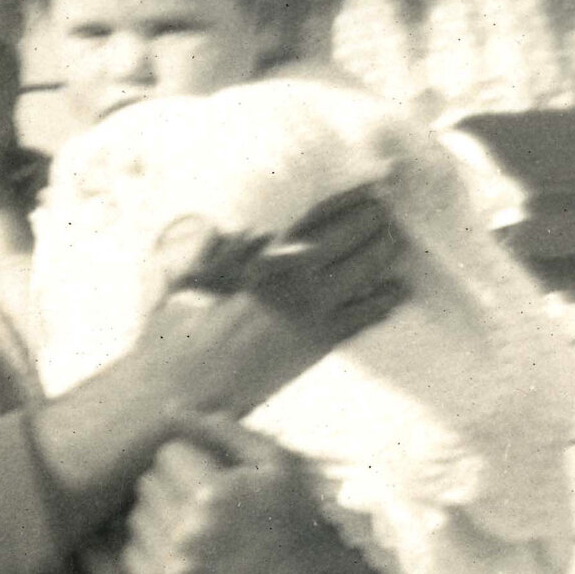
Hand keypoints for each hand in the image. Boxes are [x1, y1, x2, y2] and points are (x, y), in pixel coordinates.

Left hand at [123, 420, 409, 573]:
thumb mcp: (276, 465)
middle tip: (202, 499)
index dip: (191, 460)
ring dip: (159, 515)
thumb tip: (171, 408)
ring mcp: (177, 570)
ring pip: (137, 519)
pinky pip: (133, 557)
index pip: (168, 455)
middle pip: (149, 485)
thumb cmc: (297, 523)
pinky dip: (150, 548)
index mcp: (213, 494)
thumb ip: (224, 431)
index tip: (211, 474)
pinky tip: (179, 549)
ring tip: (192, 524)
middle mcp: (188, 533)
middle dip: (173, 484)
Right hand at [129, 185, 406, 416]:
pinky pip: (364, 315)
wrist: (190, 388)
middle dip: (372, 220)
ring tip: (394, 241)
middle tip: (384, 210)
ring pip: (365, 269)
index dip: (346, 197)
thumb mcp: (188, 280)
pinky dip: (385, 301)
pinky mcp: (319, 341)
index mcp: (263, 253)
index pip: (316, 212)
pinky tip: (397, 292)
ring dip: (384, 252)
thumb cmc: (177, 333)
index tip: (364, 185)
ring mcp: (311, 308)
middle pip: (350, 235)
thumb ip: (211, 251)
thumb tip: (225, 229)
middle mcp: (294, 274)